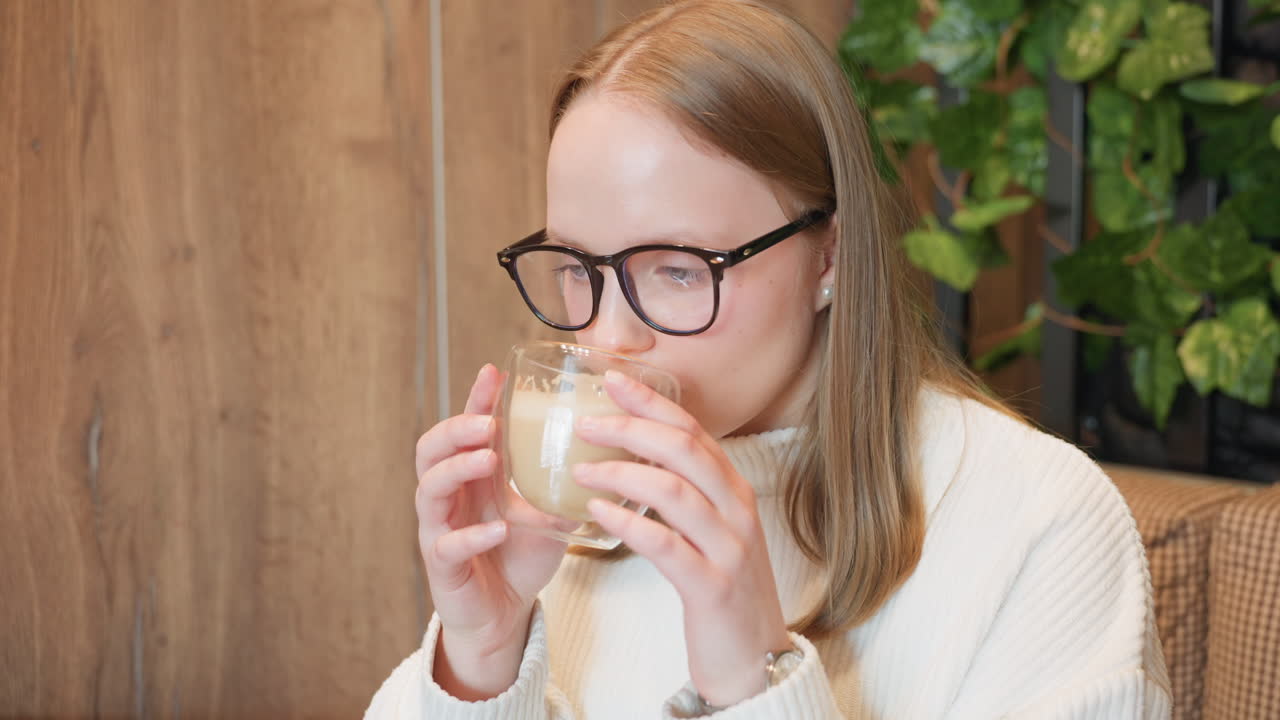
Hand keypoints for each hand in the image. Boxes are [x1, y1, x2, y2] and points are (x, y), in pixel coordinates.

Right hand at [415, 364, 567, 699]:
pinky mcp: (442, 566)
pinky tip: (497, 529)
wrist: (503, 614)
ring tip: (488, 457)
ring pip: (430, 489)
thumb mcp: (546, 512)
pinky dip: (470, 535)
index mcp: (474, 475)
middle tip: (486, 421)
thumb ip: (565, 485)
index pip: (466, 428)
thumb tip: (615, 453)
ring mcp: (441, 528)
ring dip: (457, 469)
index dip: (475, 399)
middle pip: (431, 449)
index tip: (494, 372)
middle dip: (455, 429)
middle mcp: (451, 495)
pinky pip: (447, 545)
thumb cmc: (519, 555)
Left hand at [572, 371, 791, 707]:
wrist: (755, 659)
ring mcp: (728, 547)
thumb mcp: (710, 529)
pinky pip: (666, 545)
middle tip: (583, 422)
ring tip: (580, 470)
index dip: (651, 401)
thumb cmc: (720, 587)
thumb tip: (629, 454)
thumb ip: (682, 491)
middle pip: (683, 449)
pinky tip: (596, 513)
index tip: (611, 378)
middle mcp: (736, 509)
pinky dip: (628, 524)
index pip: (691, 429)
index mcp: (733, 488)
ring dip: (620, 474)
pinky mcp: (711, 586)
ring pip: (673, 492)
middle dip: (630, 427)